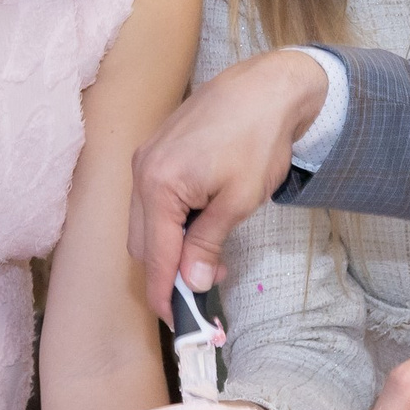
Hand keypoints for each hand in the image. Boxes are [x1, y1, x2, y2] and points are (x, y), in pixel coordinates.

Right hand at [130, 49, 328, 320]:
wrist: (267, 86)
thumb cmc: (258, 138)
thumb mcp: (238, 201)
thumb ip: (207, 244)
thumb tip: (190, 283)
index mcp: (158, 185)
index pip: (154, 256)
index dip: (164, 294)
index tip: (178, 322)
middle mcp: (142, 171)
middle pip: (142, 243)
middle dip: (169, 271)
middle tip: (206, 286)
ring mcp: (146, 158)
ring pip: (146, 222)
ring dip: (171, 246)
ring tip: (211, 255)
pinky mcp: (157, 150)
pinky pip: (153, 199)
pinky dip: (172, 220)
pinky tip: (202, 223)